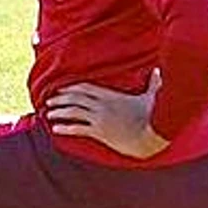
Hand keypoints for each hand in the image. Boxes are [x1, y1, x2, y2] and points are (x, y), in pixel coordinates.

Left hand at [46, 71, 170, 158]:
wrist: (151, 136)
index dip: (71, 87)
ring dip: (59, 112)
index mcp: (111, 95)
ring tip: (48, 113)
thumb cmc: (154, 117)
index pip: (85, 87)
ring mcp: (100, 119)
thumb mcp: (152, 96)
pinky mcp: (100, 133)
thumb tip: (159, 71)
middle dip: (60, 98)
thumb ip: (153, 83)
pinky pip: (78, 129)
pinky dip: (65, 128)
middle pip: (75, 99)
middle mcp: (102, 106)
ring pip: (73, 113)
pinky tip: (55, 129)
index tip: (61, 88)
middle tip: (49, 100)